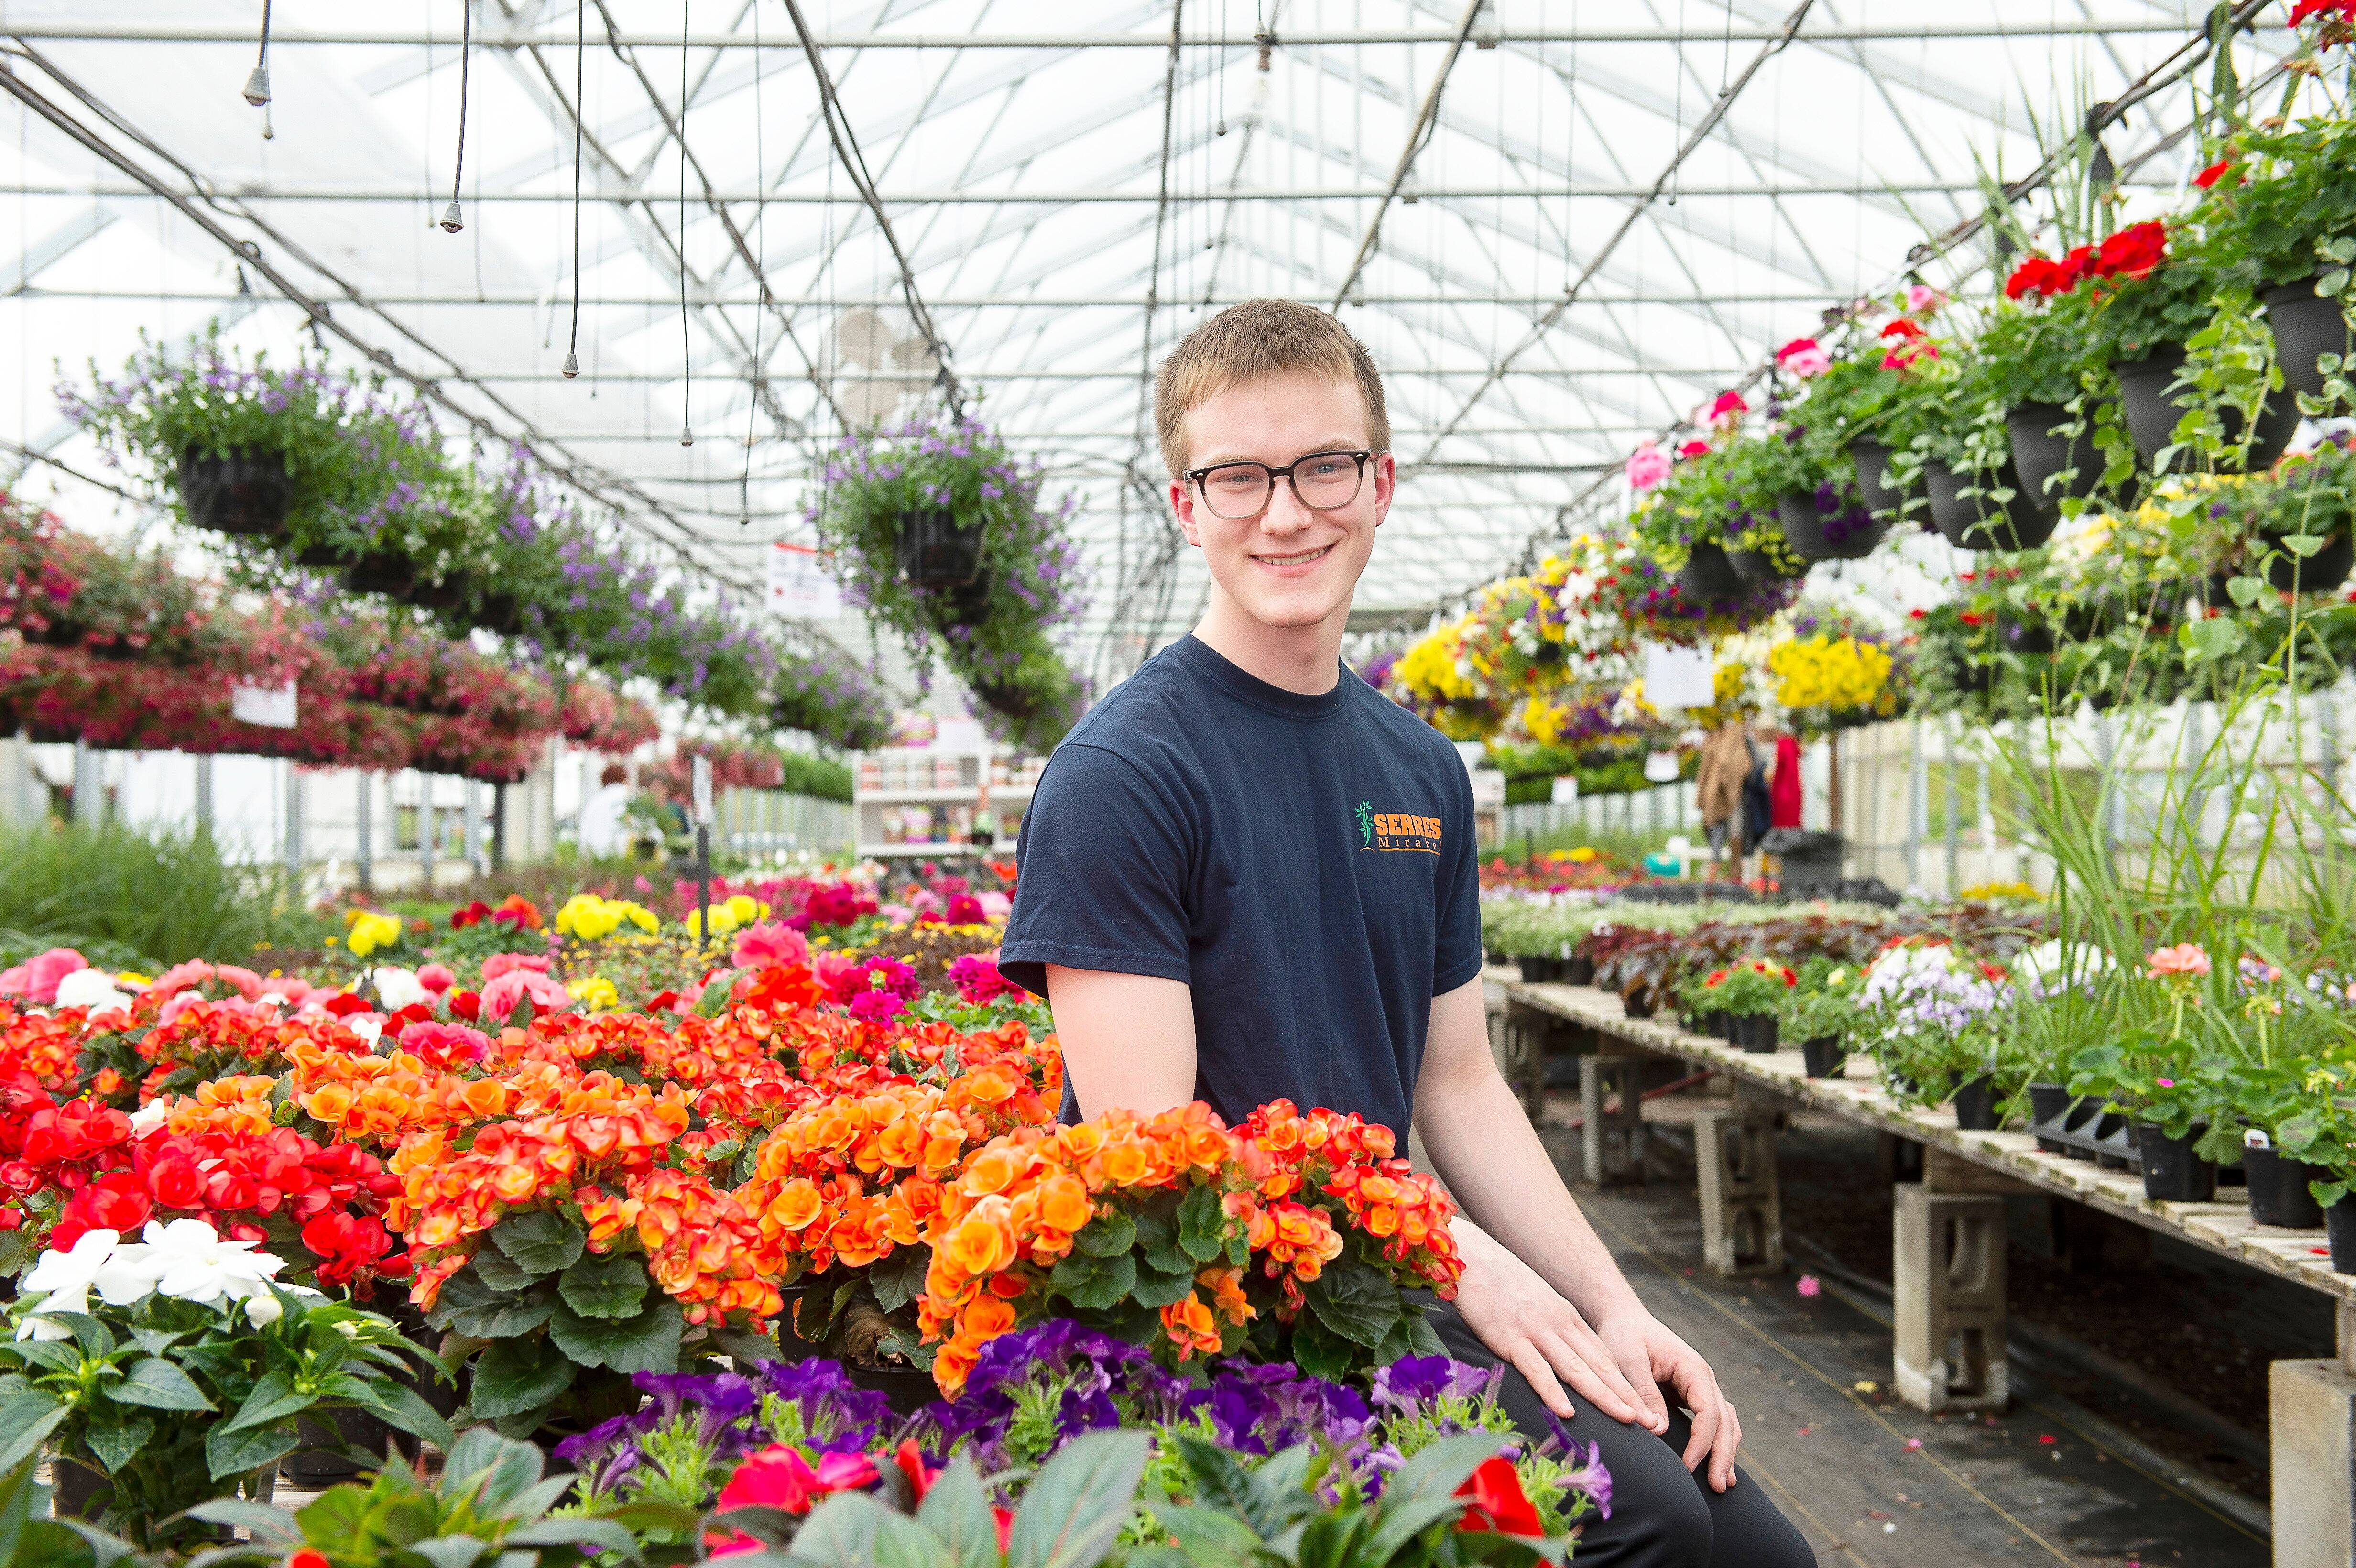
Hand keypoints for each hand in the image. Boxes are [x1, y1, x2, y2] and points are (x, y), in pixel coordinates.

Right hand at [1450, 1229, 1661, 1432]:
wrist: (1473, 1257)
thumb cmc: (1500, 1283)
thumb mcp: (1538, 1303)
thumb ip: (1553, 1328)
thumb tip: (1566, 1356)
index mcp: (1566, 1318)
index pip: (1603, 1357)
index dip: (1627, 1385)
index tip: (1645, 1409)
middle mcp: (1558, 1324)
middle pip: (1598, 1365)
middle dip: (1626, 1395)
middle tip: (1649, 1422)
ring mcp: (1535, 1330)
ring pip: (1576, 1369)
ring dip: (1602, 1395)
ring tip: (1626, 1419)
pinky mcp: (1509, 1337)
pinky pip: (1535, 1369)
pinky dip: (1552, 1391)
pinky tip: (1566, 1411)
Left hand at [1592, 1310, 1742, 1491]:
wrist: (1622, 1318)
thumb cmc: (1623, 1335)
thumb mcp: (1628, 1359)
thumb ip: (1643, 1392)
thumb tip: (1658, 1429)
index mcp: (1693, 1368)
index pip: (1708, 1411)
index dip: (1701, 1441)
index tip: (1688, 1465)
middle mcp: (1703, 1378)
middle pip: (1724, 1421)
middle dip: (1722, 1454)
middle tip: (1716, 1486)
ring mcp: (1700, 1387)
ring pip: (1725, 1423)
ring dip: (1725, 1452)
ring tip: (1721, 1484)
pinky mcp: (1691, 1396)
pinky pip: (1712, 1422)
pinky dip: (1717, 1443)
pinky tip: (1715, 1465)